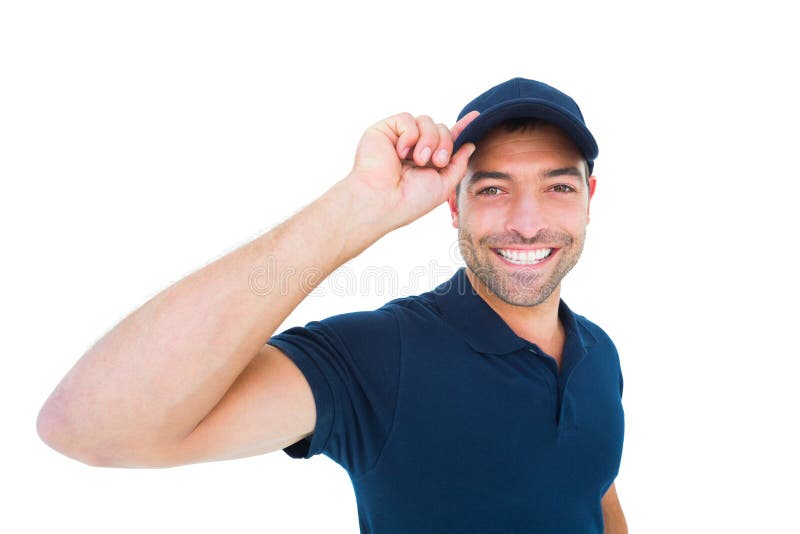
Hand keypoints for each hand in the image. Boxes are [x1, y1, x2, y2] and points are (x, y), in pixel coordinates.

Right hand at [344, 111, 478, 232]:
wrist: (383, 201)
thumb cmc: (409, 200)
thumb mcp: (443, 185)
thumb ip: (458, 164)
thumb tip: (469, 145)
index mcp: (427, 161)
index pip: (447, 139)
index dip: (461, 128)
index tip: (476, 117)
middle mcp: (414, 148)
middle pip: (441, 128)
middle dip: (445, 144)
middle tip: (436, 162)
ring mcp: (399, 138)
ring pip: (427, 121)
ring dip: (428, 140)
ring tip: (418, 160)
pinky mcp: (385, 129)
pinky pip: (407, 119)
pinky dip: (409, 135)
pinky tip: (400, 152)